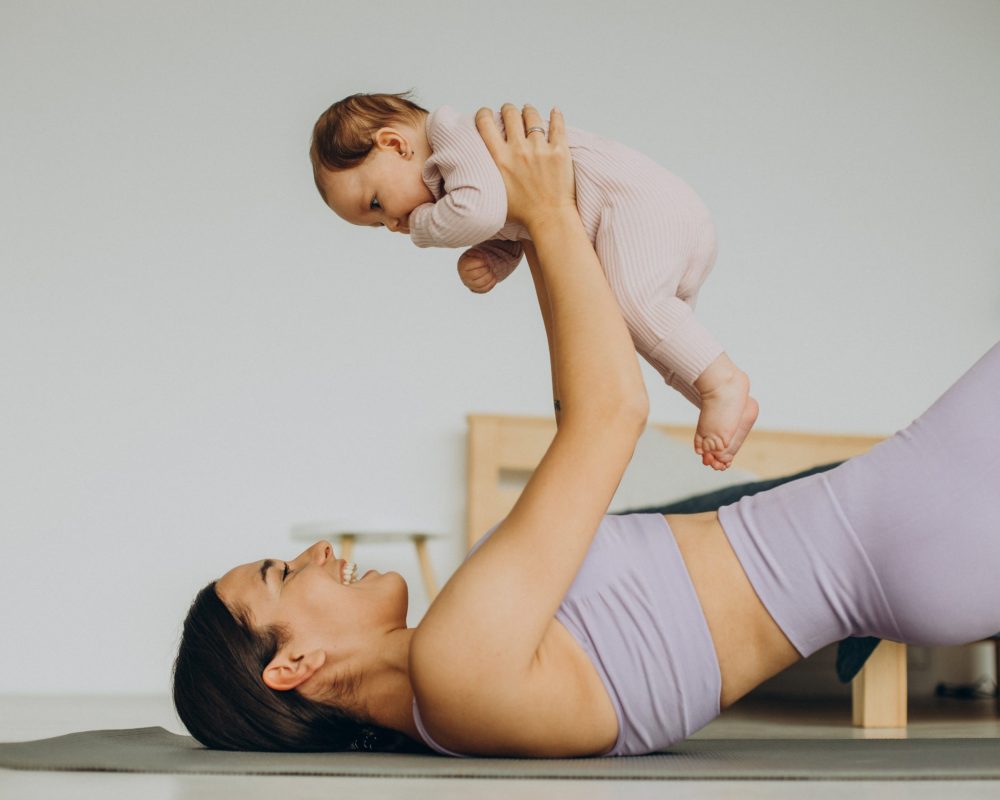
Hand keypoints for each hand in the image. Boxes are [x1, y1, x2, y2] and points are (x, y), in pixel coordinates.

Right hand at [457, 248, 496, 293]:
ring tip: (491, 271)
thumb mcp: (474, 253)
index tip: (485, 261)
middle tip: (489, 266)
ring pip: (481, 283)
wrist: (473, 268)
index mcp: (463, 265)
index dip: (481, 262)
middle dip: (486, 269)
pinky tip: (493, 277)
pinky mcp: (476, 290)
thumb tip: (482, 259)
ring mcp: (470, 284)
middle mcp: (464, 276)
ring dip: (490, 276)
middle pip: (477, 274)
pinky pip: (485, 289)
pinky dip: (492, 282)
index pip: (471, 265)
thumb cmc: (474, 258)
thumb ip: (477, 254)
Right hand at [475, 103, 574, 230]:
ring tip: (528, 111)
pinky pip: (558, 125)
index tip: (486, 113)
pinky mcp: (559, 151)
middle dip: (507, 109)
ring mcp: (540, 149)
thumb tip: (480, 162)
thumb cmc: (522, 212)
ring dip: (528, 110)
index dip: (484, 113)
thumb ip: (489, 172)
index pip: (485, 123)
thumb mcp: (495, 191)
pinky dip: (556, 115)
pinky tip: (554, 111)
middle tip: (509, 112)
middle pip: (510, 114)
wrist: (549, 219)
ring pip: (532, 116)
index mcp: (499, 159)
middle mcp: (518, 150)